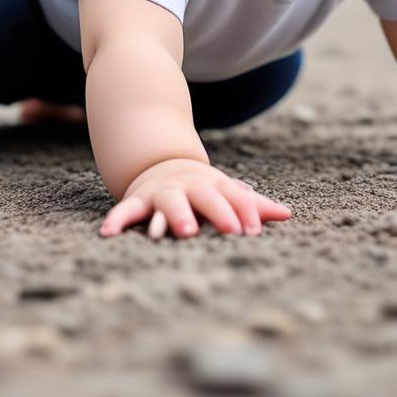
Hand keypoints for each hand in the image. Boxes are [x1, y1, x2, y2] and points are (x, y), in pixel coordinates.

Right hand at [99, 158, 291, 238]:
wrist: (162, 162)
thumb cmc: (203, 188)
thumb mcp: (227, 192)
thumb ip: (253, 205)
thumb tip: (288, 214)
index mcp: (214, 185)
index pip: (234, 197)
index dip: (244, 212)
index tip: (253, 232)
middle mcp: (189, 187)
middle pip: (205, 197)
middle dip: (217, 212)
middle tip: (230, 232)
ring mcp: (163, 192)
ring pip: (168, 202)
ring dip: (173, 216)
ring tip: (179, 233)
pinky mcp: (139, 200)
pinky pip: (126, 209)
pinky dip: (117, 219)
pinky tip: (108, 233)